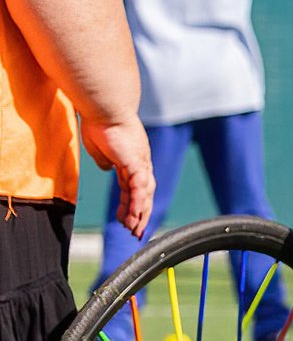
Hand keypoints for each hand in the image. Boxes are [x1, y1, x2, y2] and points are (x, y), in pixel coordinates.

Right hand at [82, 116, 154, 236]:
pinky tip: (135, 214)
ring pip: (143, 194)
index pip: (134, 190)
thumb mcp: (101, 149)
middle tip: (136, 233)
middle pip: (144, 195)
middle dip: (140, 215)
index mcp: (132, 163)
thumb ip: (106, 160)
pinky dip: (138, 201)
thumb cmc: (100, 124)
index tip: (127, 221)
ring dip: (139, 213)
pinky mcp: (135, 161)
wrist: (105, 108)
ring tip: (134, 230)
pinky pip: (138, 186)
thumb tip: (107, 168)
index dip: (132, 206)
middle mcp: (140, 165)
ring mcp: (140, 163)